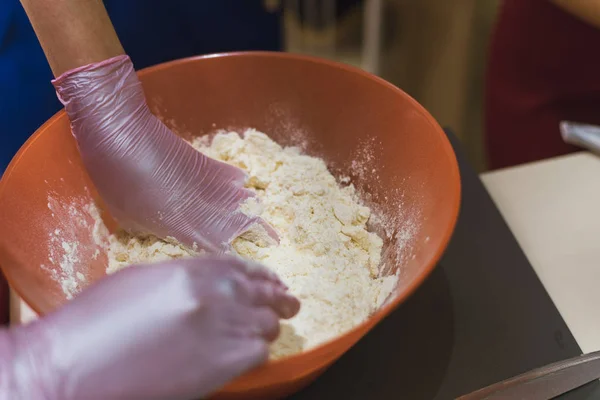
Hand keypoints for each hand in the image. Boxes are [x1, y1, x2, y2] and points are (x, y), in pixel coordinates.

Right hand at [4, 256, 298, 399]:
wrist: (74, 367)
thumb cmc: (95, 322)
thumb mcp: (142, 280)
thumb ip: (184, 278)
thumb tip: (208, 286)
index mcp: (195, 270)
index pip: (244, 268)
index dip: (263, 275)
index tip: (272, 281)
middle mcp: (217, 294)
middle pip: (264, 294)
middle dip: (277, 299)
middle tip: (288, 304)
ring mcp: (224, 327)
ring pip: (268, 324)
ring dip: (267, 327)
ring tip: (268, 329)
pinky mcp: (225, 363)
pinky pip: (259, 353)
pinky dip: (257, 352)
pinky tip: (248, 353)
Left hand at [52, 55, 275, 251]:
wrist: (124, 136)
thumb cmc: (119, 184)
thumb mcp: (132, 221)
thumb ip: (157, 230)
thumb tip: (164, 230)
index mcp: (189, 231)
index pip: (223, 254)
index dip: (234, 263)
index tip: (241, 268)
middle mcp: (212, 211)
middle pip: (250, 225)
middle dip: (262, 235)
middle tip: (271, 241)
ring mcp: (215, 185)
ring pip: (247, 201)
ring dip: (252, 209)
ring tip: (256, 216)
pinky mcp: (212, 164)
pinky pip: (235, 178)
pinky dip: (238, 184)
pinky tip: (239, 185)